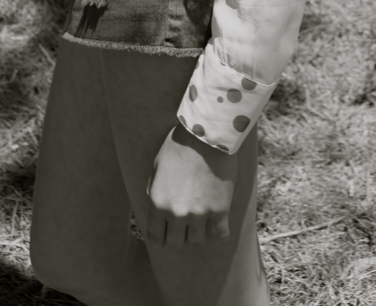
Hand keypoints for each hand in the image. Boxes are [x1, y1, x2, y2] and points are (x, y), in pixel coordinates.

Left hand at [145, 123, 236, 247]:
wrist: (206, 133)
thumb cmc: (179, 145)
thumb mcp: (157, 167)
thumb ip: (154, 192)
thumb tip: (157, 211)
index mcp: (158, 203)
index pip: (155, 239)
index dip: (161, 238)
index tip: (167, 232)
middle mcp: (177, 213)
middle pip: (176, 243)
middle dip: (179, 235)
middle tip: (186, 222)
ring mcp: (200, 213)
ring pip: (198, 241)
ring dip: (199, 231)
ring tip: (202, 217)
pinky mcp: (221, 209)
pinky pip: (220, 235)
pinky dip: (218, 231)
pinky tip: (217, 220)